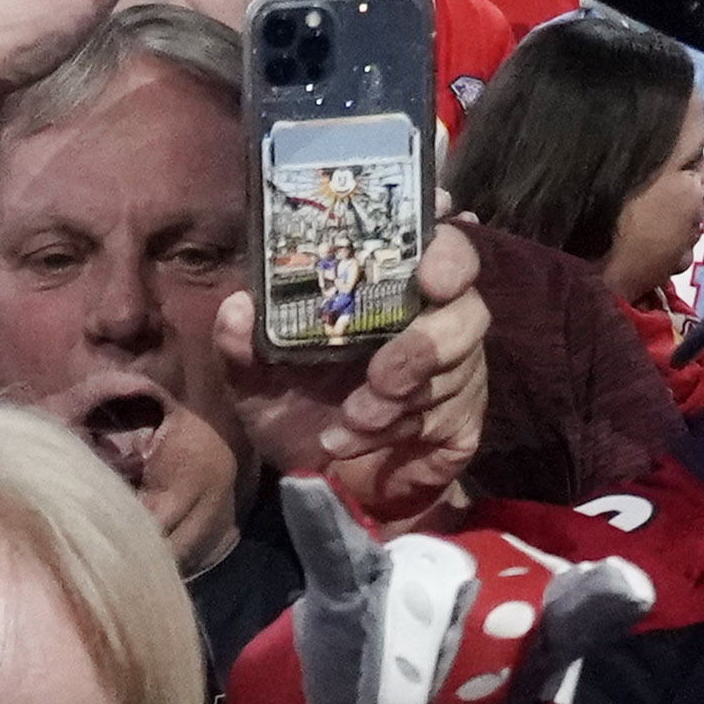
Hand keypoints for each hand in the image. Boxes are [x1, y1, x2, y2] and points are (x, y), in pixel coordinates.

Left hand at [230, 212, 491, 528]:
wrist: (324, 488)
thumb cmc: (298, 415)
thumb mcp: (257, 384)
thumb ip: (243, 346)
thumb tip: (238, 307)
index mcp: (385, 289)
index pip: (427, 235)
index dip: (437, 221)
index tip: (436, 215)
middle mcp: (429, 315)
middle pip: (465, 288)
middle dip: (432, 318)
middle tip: (388, 360)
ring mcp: (456, 366)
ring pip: (456, 357)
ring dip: (402, 384)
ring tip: (354, 414)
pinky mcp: (464, 417)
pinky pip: (449, 412)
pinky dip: (397, 427)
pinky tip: (355, 439)